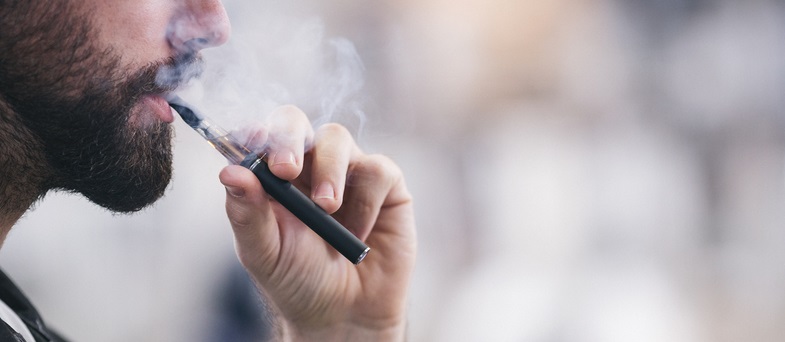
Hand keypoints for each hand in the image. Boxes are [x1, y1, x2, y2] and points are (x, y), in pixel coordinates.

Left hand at [218, 106, 416, 340]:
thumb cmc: (299, 282)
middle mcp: (307, 165)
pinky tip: (357, 232)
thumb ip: (247, 213)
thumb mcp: (264, 253)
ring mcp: (347, 171)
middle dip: (288, 137)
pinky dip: (366, 201)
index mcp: (271, 177)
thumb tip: (229, 171)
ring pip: (337, 137)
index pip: (258, 136)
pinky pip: (377, 169)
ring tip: (327, 209)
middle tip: (286, 170)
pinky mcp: (385, 185)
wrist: (346, 315)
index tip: (251, 141)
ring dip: (329, 171)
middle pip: (294, 121)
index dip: (254, 131)